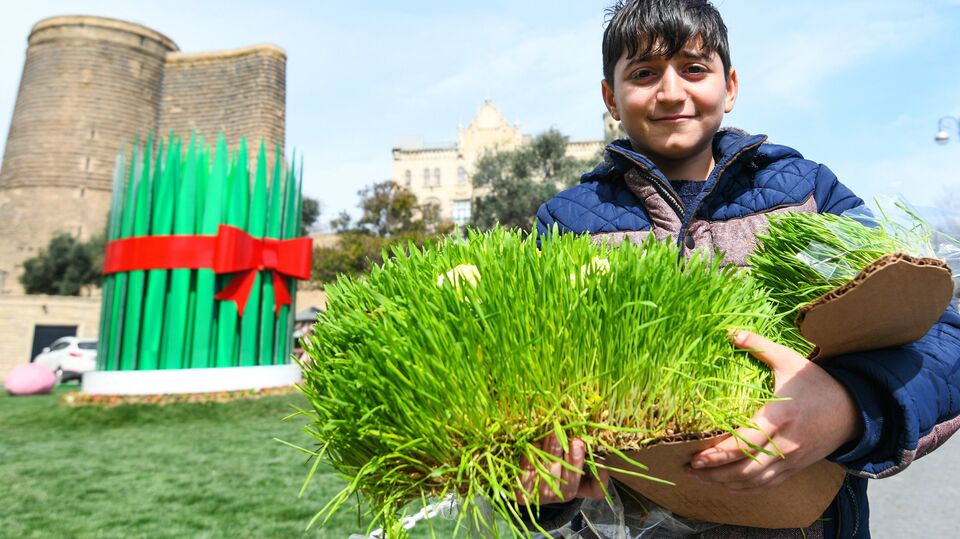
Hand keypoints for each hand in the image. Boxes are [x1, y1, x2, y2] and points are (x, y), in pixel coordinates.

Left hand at [515, 434, 608, 504]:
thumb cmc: (551, 460)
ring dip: (552, 454)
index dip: (600, 480)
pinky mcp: (523, 494)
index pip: (594, 490)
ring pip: (549, 477)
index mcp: (578, 488)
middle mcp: (562, 496)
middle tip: (575, 441)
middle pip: (570, 481)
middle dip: (573, 460)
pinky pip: (528, 474)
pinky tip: (534, 443)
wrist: (523, 473)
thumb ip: (581, 453)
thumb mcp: (569, 458)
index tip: (602, 463)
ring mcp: (542, 497)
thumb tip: (599, 453)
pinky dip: (530, 458)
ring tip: (553, 436)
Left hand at [686, 330, 862, 491]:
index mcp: (780, 417)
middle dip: (714, 473)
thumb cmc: (817, 384)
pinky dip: (744, 489)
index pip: (745, 442)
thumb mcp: (790, 360)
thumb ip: (760, 346)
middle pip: (745, 470)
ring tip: (699, 477)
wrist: (854, 411)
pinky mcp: (795, 469)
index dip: (719, 454)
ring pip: (754, 482)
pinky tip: (725, 484)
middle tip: (689, 468)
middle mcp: (785, 444)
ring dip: (725, 483)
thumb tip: (730, 332)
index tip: (696, 456)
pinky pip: (767, 486)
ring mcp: (791, 460)